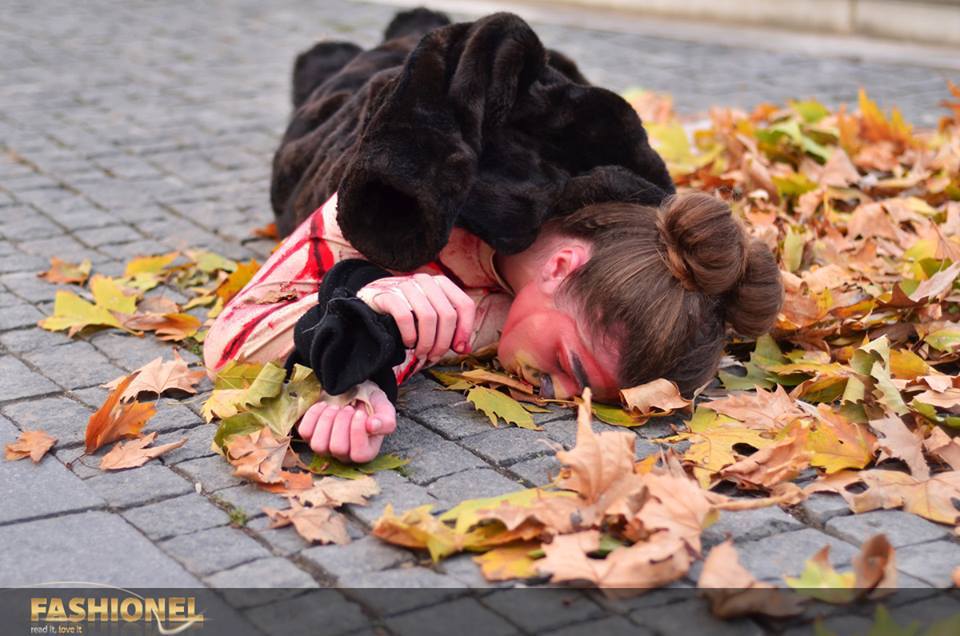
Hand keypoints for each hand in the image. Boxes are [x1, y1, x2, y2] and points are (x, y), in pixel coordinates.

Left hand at [297, 381, 396, 463]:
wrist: (353, 392)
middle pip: (337, 448)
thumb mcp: (384, 408)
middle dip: (342, 422)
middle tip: (349, 409)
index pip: (359, 455)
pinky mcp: (310, 436)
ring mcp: (325, 447)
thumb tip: (373, 426)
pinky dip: (313, 415)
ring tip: (336, 408)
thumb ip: (386, 420)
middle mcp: (344, 454)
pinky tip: (324, 405)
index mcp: (366, 452)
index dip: (357, 432)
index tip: (360, 412)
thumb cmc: (370, 404)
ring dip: (326, 420)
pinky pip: (305, 431)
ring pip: (318, 445)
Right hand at [357, 273, 475, 362]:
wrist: (369, 303)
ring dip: (427, 342)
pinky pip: (405, 317)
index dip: (466, 329)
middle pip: (447, 315)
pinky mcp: (387, 294)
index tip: (458, 348)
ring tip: (421, 353)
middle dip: (443, 342)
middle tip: (434, 356)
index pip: (465, 305)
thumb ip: (450, 331)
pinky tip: (407, 343)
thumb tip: (464, 348)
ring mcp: (405, 285)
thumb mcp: (431, 318)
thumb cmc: (406, 313)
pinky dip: (409, 335)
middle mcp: (425, 281)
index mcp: (440, 283)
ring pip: (428, 317)